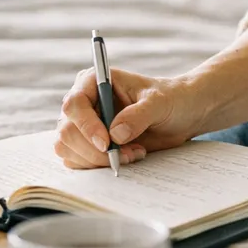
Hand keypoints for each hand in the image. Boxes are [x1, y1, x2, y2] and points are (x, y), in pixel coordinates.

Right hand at [55, 67, 204, 168]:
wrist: (180, 114)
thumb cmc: (170, 99)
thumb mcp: (159, 102)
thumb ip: (138, 115)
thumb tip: (115, 134)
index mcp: (94, 81)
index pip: (74, 104)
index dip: (86, 126)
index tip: (107, 143)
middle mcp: (83, 102)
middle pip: (67, 131)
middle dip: (95, 150)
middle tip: (128, 153)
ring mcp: (82, 125)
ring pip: (69, 149)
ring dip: (99, 160)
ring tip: (132, 153)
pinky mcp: (86, 144)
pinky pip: (78, 161)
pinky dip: (99, 165)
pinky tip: (127, 156)